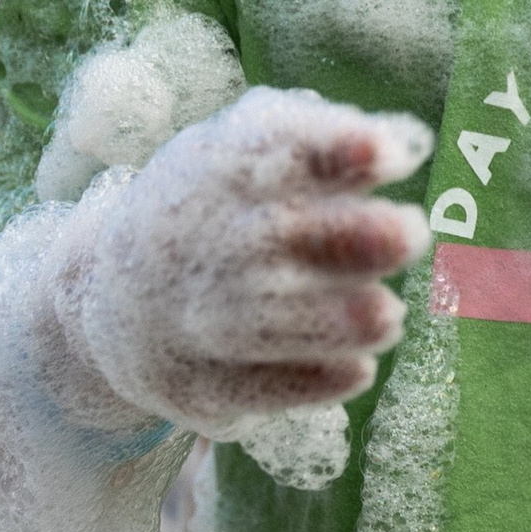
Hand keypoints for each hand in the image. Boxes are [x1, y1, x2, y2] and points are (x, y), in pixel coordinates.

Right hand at [64, 87, 432, 436]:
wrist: (118, 299)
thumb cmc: (219, 213)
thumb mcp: (245, 154)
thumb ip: (321, 143)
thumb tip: (401, 146)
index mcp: (223, 165)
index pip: (277, 146)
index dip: (337, 149)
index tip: (390, 155)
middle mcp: (206, 237)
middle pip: (277, 235)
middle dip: (355, 237)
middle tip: (412, 234)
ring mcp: (194, 315)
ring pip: (268, 322)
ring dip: (340, 320)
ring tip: (388, 315)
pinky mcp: (201, 384)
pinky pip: (259, 387)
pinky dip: (314, 380)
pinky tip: (357, 368)